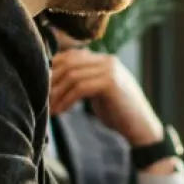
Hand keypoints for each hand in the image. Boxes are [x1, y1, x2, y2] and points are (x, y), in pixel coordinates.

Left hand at [50, 48, 164, 148]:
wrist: (142, 128)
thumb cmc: (119, 113)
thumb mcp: (99, 92)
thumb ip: (84, 81)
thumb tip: (56, 81)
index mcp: (104, 60)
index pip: (71, 55)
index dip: (53, 68)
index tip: (42, 86)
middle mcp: (107, 60)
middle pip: (69, 63)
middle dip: (52, 81)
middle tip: (42, 98)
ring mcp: (110, 70)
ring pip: (72, 75)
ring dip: (57, 93)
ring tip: (50, 108)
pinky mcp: (110, 83)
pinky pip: (80, 88)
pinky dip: (66, 100)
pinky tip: (60, 112)